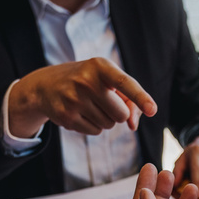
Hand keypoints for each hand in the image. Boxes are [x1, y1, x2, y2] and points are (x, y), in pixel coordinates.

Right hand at [8, 57, 156, 137]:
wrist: (45, 86)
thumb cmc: (87, 82)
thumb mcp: (107, 81)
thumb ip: (129, 100)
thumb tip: (133, 126)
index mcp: (100, 66)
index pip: (124, 83)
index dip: (141, 97)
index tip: (152, 110)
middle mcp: (86, 81)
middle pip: (121, 114)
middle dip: (117, 112)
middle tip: (102, 100)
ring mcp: (73, 99)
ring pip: (108, 125)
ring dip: (104, 119)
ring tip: (88, 104)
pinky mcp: (65, 116)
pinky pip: (95, 131)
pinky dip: (93, 125)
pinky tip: (80, 112)